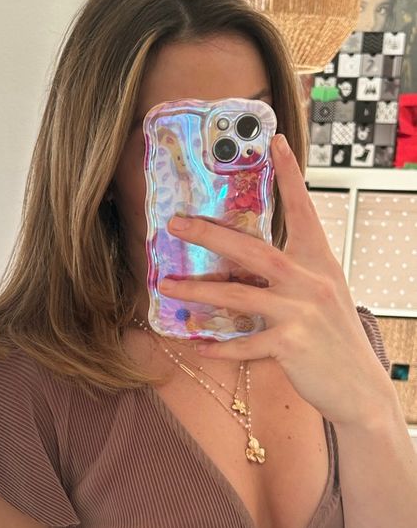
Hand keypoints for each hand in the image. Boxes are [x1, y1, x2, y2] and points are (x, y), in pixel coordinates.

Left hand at [159, 134, 389, 424]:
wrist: (359, 386)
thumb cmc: (334, 337)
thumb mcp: (323, 294)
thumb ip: (292, 274)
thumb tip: (248, 262)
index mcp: (319, 261)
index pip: (302, 210)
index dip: (290, 175)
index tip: (275, 142)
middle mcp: (309, 281)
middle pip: (251, 249)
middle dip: (209, 233)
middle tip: (176, 223)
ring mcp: (299, 313)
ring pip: (236, 295)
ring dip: (197, 291)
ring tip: (167, 286)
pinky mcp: (289, 346)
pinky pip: (242, 344)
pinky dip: (218, 346)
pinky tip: (196, 344)